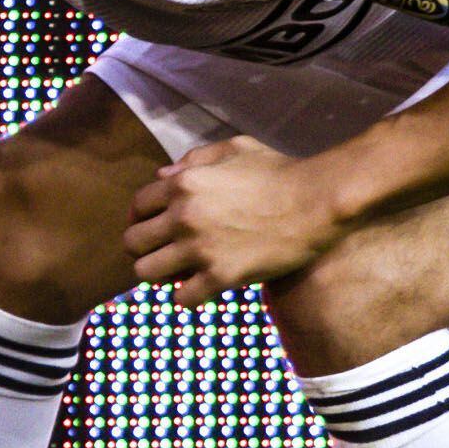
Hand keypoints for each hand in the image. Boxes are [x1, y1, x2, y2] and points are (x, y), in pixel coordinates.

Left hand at [124, 139, 348, 307]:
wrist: (315, 202)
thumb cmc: (279, 171)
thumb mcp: (234, 149)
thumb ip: (195, 159)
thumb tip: (162, 175)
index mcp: (183, 183)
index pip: (138, 206)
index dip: (141, 218)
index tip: (152, 228)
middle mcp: (182, 216)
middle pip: (133, 242)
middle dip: (144, 249)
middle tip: (163, 254)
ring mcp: (198, 248)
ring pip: (147, 273)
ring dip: (160, 275)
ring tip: (178, 274)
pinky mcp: (220, 276)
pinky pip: (183, 298)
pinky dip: (188, 296)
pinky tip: (202, 289)